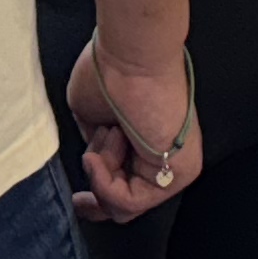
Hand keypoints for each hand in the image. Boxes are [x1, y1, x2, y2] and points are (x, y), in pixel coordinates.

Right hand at [65, 38, 201, 223]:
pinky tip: (99, 155)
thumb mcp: (91, 115)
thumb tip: (95, 158)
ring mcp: (175, 167)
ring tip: (106, 136)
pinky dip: (104, 183)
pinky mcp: (177, 174)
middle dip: (99, 200)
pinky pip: (131, 202)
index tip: (79, 199)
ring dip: (101, 174)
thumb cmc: (109, 72)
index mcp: (149, 139)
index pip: (128, 183)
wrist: (132, 54)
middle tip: (80, 201)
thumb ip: (95, 143)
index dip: (101, 194)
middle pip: (129, 202)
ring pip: (126, 204)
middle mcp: (166, 156)